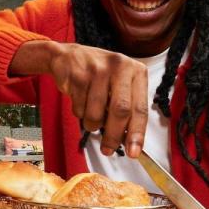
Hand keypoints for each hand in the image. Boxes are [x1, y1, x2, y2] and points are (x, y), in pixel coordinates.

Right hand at [44, 42, 147, 156]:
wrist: (68, 56)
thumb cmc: (99, 75)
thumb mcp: (120, 84)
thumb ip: (127, 108)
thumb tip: (129, 141)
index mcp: (136, 71)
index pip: (140, 108)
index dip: (137, 133)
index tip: (134, 152)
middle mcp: (120, 67)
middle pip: (120, 111)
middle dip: (114, 135)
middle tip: (108, 150)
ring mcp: (98, 70)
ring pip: (96, 114)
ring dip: (92, 125)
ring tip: (91, 117)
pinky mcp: (78, 76)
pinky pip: (79, 109)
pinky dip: (80, 114)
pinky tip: (80, 102)